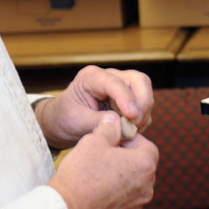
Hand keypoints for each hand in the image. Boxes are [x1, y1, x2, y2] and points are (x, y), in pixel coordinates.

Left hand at [35, 65, 153, 149]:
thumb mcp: (76, 121)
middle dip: (143, 101)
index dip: (126, 98)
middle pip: (138, 80)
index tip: (132, 116)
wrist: (64, 122)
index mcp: (91, 78)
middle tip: (137, 123)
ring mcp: (122, 86)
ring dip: (143, 113)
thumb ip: (96, 121)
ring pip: (145, 92)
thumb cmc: (66, 118)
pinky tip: (130, 131)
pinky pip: (144, 107)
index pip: (114, 82)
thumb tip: (119, 122)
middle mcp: (110, 77)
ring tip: (130, 131)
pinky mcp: (129, 99)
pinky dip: (142, 120)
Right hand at [49, 115, 158, 208]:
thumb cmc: (81, 175)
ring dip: (121, 178)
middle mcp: (147, 188)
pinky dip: (115, 196)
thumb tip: (115, 120)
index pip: (147, 146)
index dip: (131, 140)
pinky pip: (125, 202)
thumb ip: (110, 127)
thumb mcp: (94, 141)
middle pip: (142, 166)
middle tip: (105, 156)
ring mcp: (137, 207)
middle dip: (127, 159)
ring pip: (133, 185)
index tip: (114, 141)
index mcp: (144, 165)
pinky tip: (96, 193)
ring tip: (98, 175)